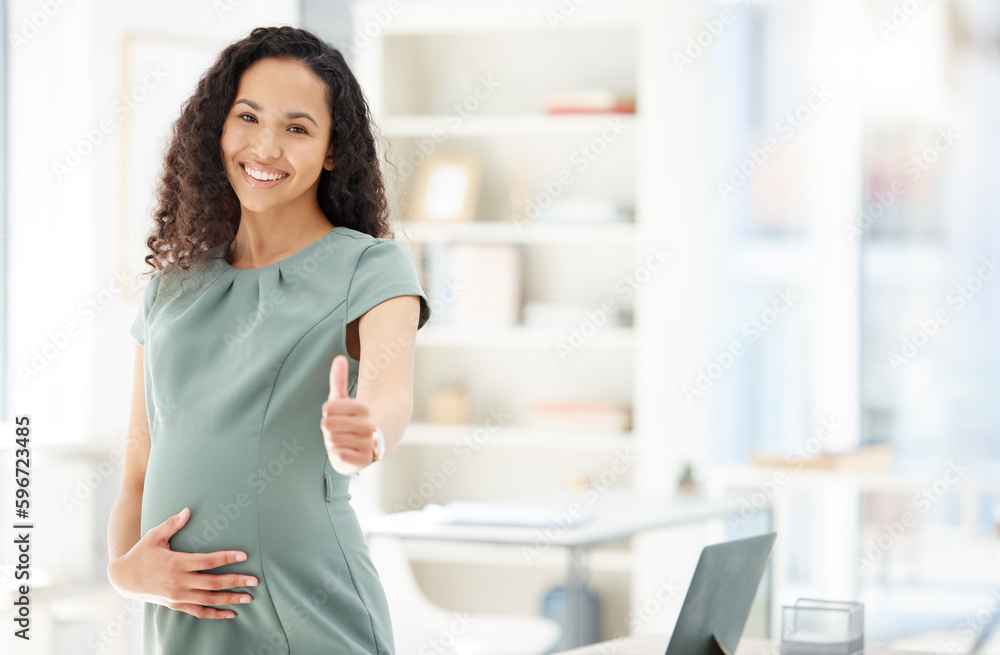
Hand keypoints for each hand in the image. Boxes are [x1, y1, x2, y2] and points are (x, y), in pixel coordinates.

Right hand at [107, 507, 255, 618]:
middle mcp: (179, 582)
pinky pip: (198, 611)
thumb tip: (188, 510)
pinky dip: (215, 614)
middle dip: (235, 581)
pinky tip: (230, 613)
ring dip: (230, 599)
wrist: (123, 579)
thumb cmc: (141, 554)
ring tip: (249, 598)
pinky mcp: (176, 605)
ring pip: (208, 599)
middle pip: (212, 583)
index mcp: (176, 563)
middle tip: (255, 580)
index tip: (243, 556)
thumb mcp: (154, 536)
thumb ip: (172, 524)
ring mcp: (178, 596)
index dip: (226, 558)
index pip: (206, 561)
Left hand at [321, 355, 374, 475]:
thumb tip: (339, 358)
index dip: (328, 411)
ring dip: (332, 441)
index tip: (335, 413)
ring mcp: (367, 445)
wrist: (370, 446)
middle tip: (338, 429)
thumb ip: (339, 380)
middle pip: (329, 424)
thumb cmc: (351, 420)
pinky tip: (345, 451)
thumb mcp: (343, 400)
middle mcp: (368, 426)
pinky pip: (339, 455)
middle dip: (329, 428)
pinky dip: (337, 453)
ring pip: (332, 440)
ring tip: (343, 440)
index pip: (330, 407)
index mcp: (363, 409)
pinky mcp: (364, 461)